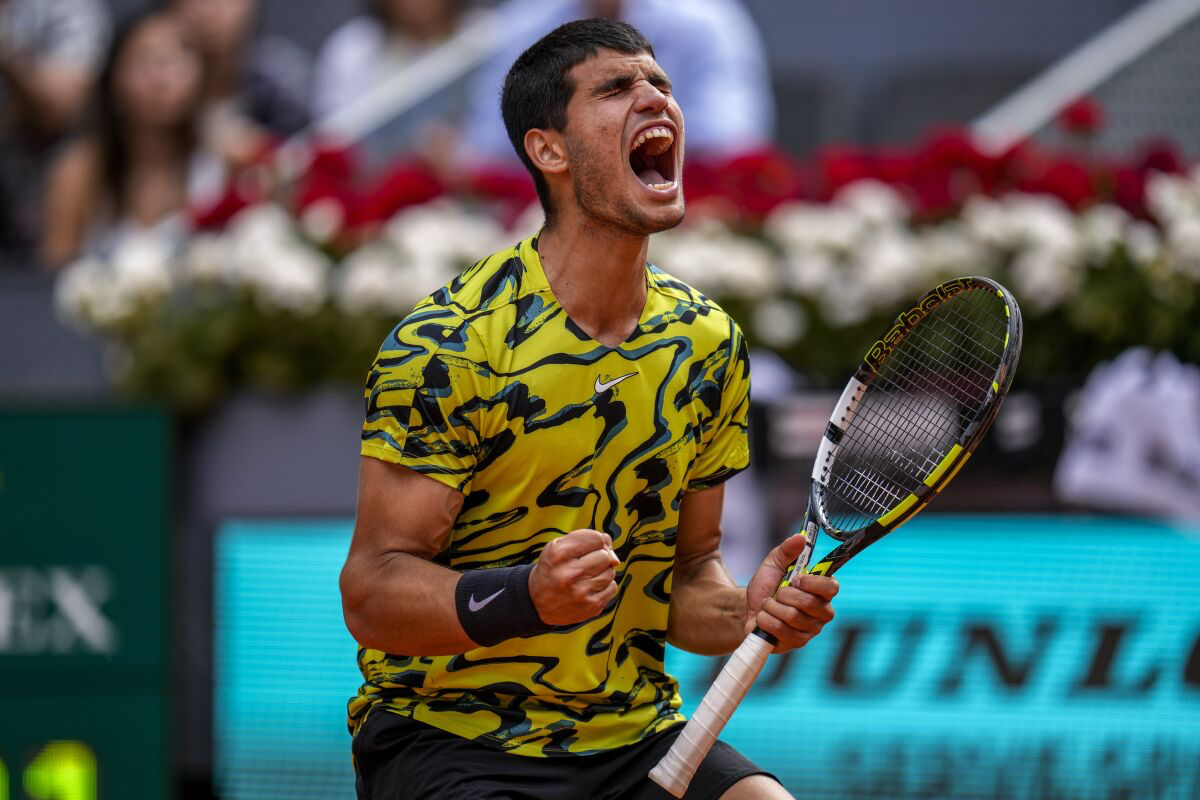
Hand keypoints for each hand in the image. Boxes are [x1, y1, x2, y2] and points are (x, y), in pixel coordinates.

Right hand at [529, 529, 620, 625]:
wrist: (537, 602)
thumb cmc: (552, 569)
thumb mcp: (557, 546)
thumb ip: (586, 538)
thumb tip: (612, 551)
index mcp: (558, 554)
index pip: (596, 539)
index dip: (597, 541)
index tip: (590, 546)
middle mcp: (568, 574)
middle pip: (605, 556)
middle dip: (599, 557)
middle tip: (587, 562)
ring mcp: (581, 592)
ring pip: (610, 572)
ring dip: (602, 572)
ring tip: (587, 576)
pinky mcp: (591, 607)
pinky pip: (612, 587)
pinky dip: (604, 586)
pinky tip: (590, 587)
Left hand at [744, 533, 837, 652]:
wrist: (748, 608)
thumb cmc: (767, 585)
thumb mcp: (773, 563)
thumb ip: (787, 550)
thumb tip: (800, 537)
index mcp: (822, 591)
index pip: (832, 587)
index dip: (812, 583)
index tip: (795, 578)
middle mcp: (822, 612)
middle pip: (809, 603)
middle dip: (784, 595)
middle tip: (777, 593)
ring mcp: (810, 630)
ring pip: (792, 617)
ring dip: (772, 607)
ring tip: (768, 605)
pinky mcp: (796, 643)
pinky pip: (781, 631)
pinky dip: (766, 620)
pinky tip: (763, 618)